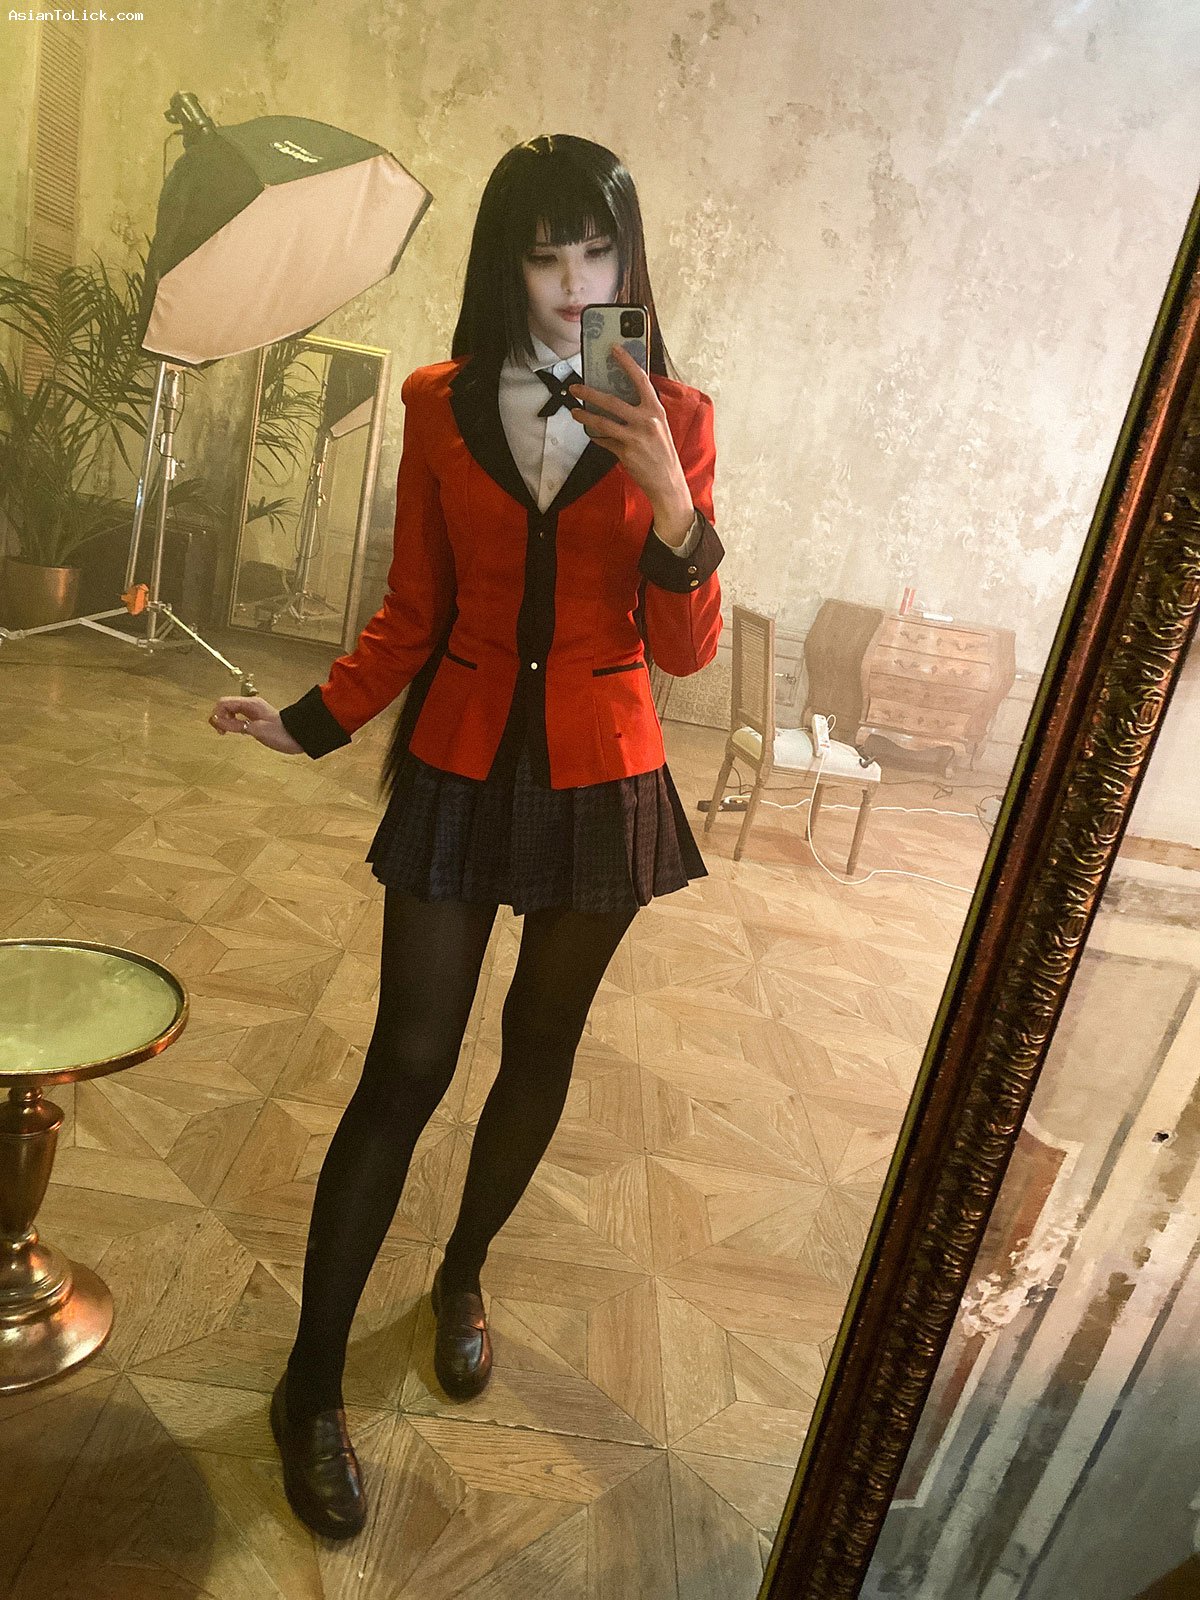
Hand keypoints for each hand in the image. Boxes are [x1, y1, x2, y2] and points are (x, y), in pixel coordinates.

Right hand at [208, 695, 303, 754]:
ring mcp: (253, 712)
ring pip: (232, 711)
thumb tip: (217, 721)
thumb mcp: (257, 730)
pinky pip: (239, 718)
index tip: (218, 727)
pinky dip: (233, 723)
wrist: (298, 736)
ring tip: (225, 731)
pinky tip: (236, 731)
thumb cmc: (281, 733)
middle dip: (219, 716)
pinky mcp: (256, 720)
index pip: (224, 702)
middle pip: (226, 706)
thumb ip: (236, 725)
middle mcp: (251, 705)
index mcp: (250, 704)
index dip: (217, 713)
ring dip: (225, 720)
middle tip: (221, 731)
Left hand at [568, 348, 694, 539]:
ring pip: (602, 422)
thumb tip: (619, 396)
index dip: (626, 362)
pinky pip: (604, 441)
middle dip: (589, 393)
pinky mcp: (625, 451)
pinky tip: (592, 434)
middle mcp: (646, 420)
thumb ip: (643, 410)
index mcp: (656, 409)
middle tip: (575, 387)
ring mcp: (635, 436)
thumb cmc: (662, 451)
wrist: (667, 481)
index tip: (613, 349)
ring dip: (585, 416)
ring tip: (575, 411)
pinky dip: (596, 437)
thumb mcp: (659, 426)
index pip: (640, 379)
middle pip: (612, 401)